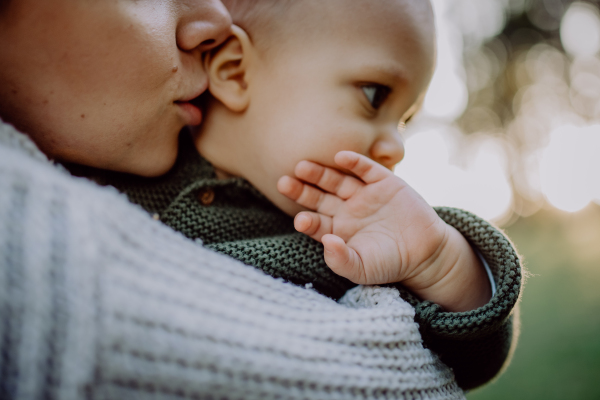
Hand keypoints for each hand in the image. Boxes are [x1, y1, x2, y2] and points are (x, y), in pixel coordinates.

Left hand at [277, 151, 490, 310]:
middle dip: (302, 190)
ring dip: (320, 173)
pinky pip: (365, 169)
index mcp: (337, 230)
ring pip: (337, 181)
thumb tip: (327, 243)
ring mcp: (364, 195)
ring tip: (302, 167)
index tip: (300, 219)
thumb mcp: (362, 269)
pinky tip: (339, 156)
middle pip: (319, 197)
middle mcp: (346, 210)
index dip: (307, 220)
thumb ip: (341, 260)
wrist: (425, 253)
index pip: (315, 222)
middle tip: (284, 183)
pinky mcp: (384, 182)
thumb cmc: (390, 264)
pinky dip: (354, 162)